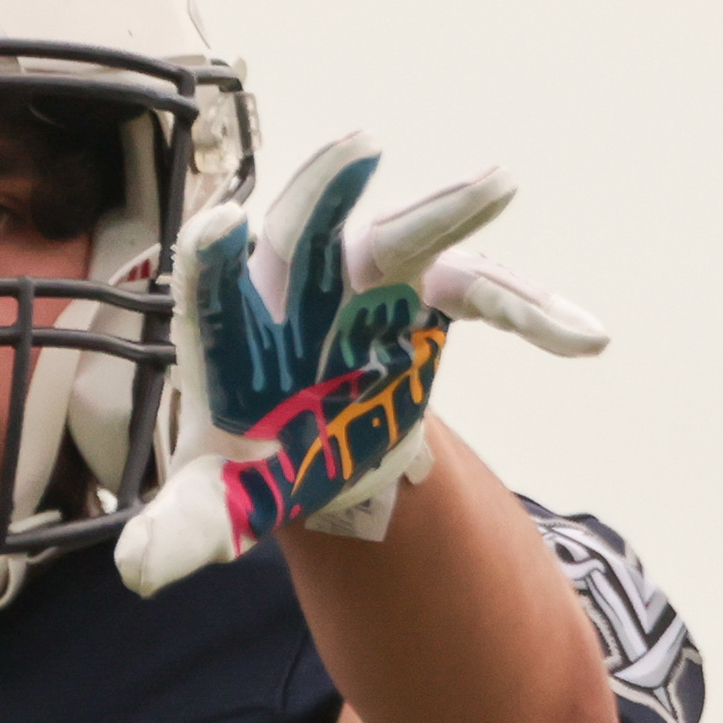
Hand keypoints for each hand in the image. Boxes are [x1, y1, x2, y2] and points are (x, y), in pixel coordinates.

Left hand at [115, 132, 607, 593]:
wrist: (316, 449)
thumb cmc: (257, 457)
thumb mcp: (220, 500)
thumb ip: (185, 529)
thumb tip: (136, 574)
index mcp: (230, 321)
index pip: (213, 278)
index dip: (217, 254)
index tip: (223, 227)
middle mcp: (294, 284)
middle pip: (309, 227)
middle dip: (331, 188)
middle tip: (360, 148)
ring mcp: (364, 284)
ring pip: (405, 236)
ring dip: (452, 208)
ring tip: (501, 183)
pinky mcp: (424, 299)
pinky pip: (483, 295)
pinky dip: (532, 312)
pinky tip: (585, 339)